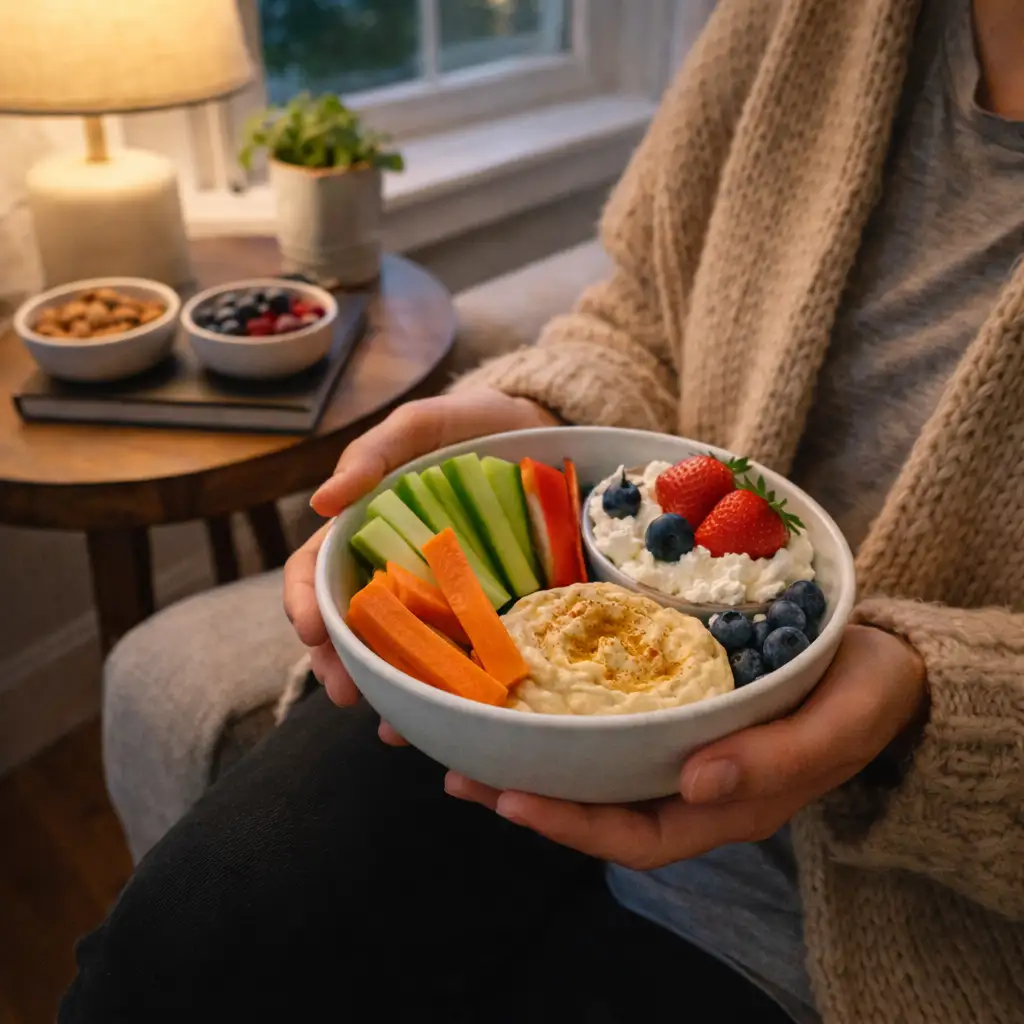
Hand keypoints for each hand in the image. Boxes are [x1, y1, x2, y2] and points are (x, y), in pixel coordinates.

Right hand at [283, 389, 557, 732]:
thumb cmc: (472, 424)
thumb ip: (374, 452)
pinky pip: (459, 653)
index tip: (313, 633)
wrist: (546, 433)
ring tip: (391, 725)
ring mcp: (439, 594)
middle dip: (340, 665)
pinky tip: (447, 714)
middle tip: (348, 695)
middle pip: (350, 626)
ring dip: (387, 690)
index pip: (315, 573)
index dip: (305, 605)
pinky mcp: (483, 609)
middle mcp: (394, 569)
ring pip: (399, 651)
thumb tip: (321, 502)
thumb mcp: (423, 424)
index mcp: (365, 530)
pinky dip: (447, 685)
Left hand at [447, 625, 927, 867]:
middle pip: (597, 806)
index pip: (635, 835)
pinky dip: (564, 713)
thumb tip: (698, 782)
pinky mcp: (675, 707)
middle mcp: (691, 784)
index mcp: (726, 803)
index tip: (511, 798)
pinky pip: (610, 721)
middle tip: (458, 772)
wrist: (885, 664)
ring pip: (594, 766)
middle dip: (526, 794)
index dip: (571, 825)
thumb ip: (777, 759)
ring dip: (530, 756)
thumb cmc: (868, 695)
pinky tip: (525, 691)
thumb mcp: (839, 724)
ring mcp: (680, 747)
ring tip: (467, 736)